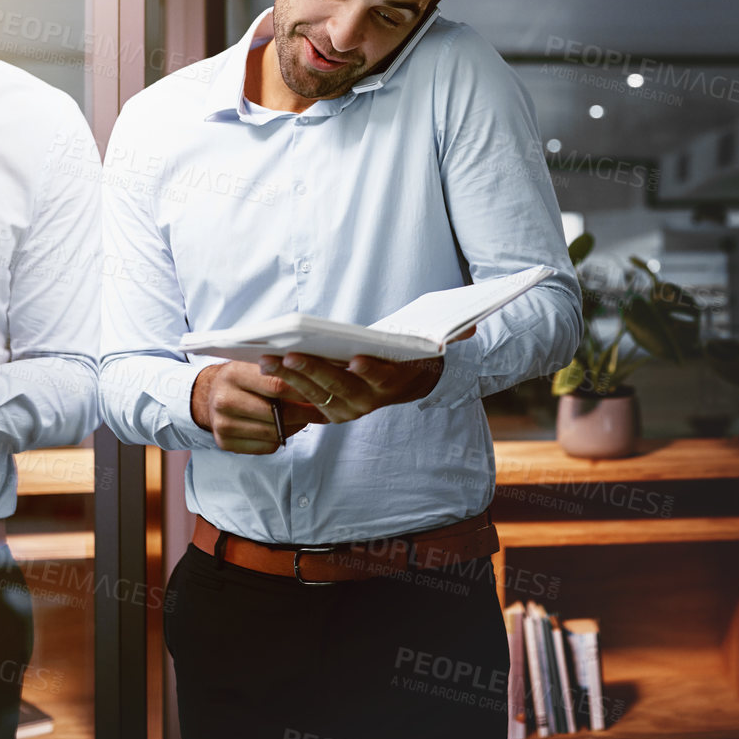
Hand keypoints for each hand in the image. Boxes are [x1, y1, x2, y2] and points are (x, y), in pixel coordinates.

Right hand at [191, 360, 328, 453]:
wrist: (208, 395)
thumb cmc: (241, 378)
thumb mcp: (255, 365)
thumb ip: (280, 370)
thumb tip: (319, 378)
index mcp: (233, 373)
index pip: (277, 384)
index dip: (304, 390)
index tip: (324, 392)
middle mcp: (224, 400)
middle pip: (278, 413)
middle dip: (305, 412)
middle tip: (323, 410)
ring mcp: (223, 424)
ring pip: (274, 432)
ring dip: (295, 427)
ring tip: (305, 417)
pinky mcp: (225, 443)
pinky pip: (266, 446)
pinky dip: (281, 438)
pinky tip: (285, 427)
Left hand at [244, 325, 476, 423]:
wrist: (407, 381)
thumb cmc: (412, 354)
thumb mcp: (433, 344)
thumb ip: (453, 336)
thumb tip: (472, 327)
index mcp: (394, 383)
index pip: (383, 377)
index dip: (370, 370)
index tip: (357, 360)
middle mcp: (370, 401)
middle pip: (339, 386)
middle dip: (313, 370)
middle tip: (291, 353)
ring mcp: (348, 409)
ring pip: (316, 393)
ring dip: (291, 377)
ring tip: (268, 359)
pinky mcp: (330, 411)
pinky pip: (304, 399)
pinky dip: (285, 384)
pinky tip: (266, 367)